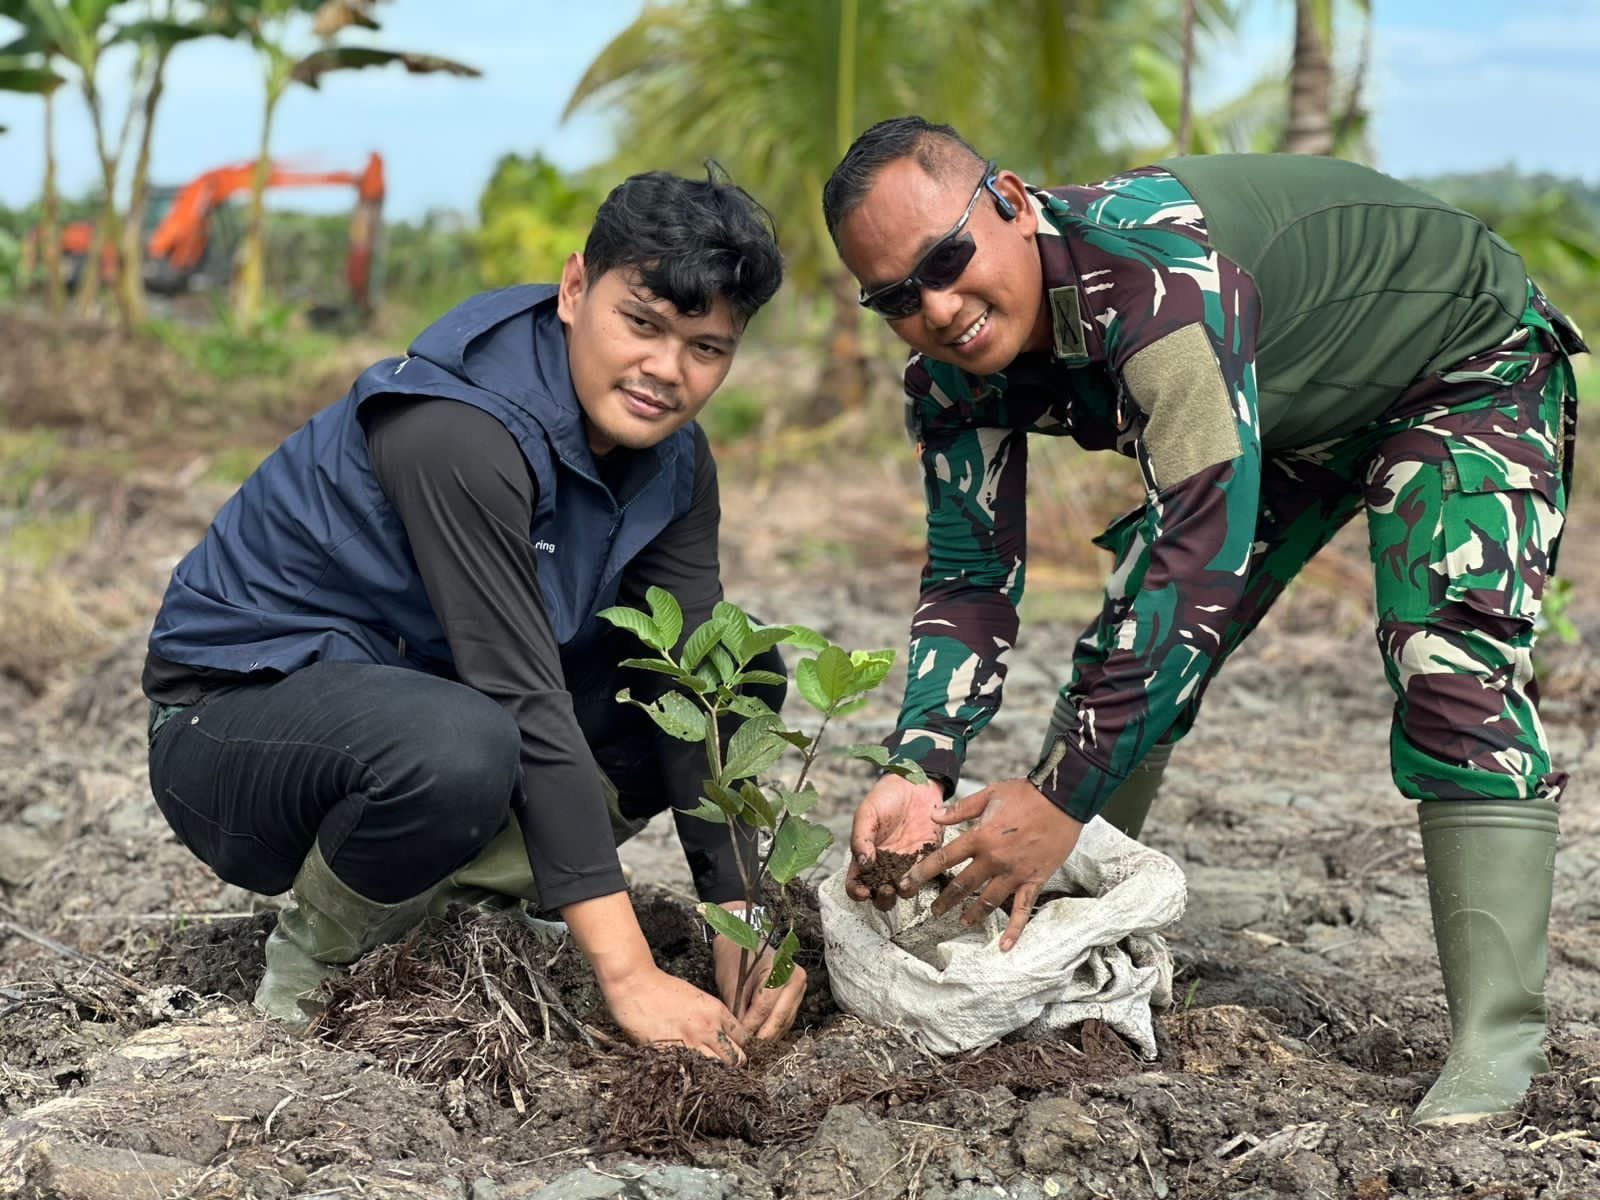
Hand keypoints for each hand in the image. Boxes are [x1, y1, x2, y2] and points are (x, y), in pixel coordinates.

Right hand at [560, 891, 747, 1062]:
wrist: (635, 984)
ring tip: (711, 1078)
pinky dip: (694, 1077)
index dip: (739, 1047)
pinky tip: (691, 1078)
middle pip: (738, 1058)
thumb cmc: (662, 988)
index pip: (743, 1037)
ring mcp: (691, 1044)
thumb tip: (718, 1036)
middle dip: (734, 1065)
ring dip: (717, 1075)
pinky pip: (692, 1074)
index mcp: (716, 1011)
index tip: (734, 1053)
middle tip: (726, 1070)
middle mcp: (709, 1028)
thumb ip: (710, 1017)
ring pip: (719, 1070)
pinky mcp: (672, 1055)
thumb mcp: (695, 997)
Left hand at [711, 914, 806, 1040]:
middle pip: (779, 1018)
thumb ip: (737, 1011)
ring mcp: (800, 987)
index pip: (763, 1008)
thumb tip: (740, 1037)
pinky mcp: (798, 995)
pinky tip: (761, 1035)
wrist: (743, 944)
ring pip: (785, 1021)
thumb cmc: (735, 960)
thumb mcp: (731, 984)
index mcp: (777, 970)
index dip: (750, 1027)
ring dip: (769, 1035)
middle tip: (747, 1050)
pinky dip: (774, 1028)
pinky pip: (787, 1018)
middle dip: (762, 1036)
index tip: (739, 1041)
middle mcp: (794, 978)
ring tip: (753, 1046)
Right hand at [845, 773, 945, 908]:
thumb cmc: (886, 796)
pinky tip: (917, 872)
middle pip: (879, 895)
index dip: (857, 892)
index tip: (863, 890)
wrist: (915, 783)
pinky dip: (921, 879)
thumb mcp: (866, 813)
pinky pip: (924, 876)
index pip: (856, 883)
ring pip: (902, 891)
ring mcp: (906, 863)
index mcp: (865, 855)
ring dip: (901, 892)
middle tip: (884, 888)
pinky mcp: (927, 857)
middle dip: (881, 898)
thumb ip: (860, 838)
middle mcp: (885, 864)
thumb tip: (863, 864)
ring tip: (901, 883)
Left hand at [899, 776, 1082, 951]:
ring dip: (972, 914)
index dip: (922, 873)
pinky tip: (1004, 947)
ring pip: (988, 901)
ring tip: (961, 921)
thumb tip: (932, 815)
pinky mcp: (1034, 880)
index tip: (906, 885)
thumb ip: (959, 810)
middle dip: (944, 900)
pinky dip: (1013, 930)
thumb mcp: (988, 794)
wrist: (1063, 798)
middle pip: (962, 885)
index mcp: (979, 837)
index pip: (943, 859)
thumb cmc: (1026, 793)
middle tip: (933, 911)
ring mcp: (1014, 873)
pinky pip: (1022, 910)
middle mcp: (993, 859)